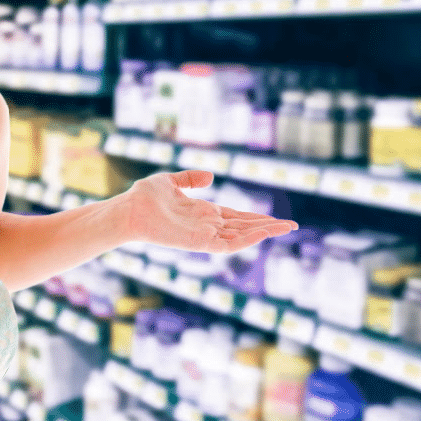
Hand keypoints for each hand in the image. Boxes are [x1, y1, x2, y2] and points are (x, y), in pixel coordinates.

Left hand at [121, 170, 297, 253]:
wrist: (128, 209)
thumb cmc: (144, 197)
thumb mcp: (171, 181)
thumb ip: (190, 178)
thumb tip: (211, 176)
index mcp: (202, 212)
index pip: (236, 217)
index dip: (256, 217)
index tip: (276, 218)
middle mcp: (205, 226)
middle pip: (243, 227)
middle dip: (267, 226)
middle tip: (292, 226)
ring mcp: (203, 235)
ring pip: (240, 237)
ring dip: (263, 232)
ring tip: (286, 228)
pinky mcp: (198, 243)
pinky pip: (227, 245)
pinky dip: (245, 240)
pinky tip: (262, 232)